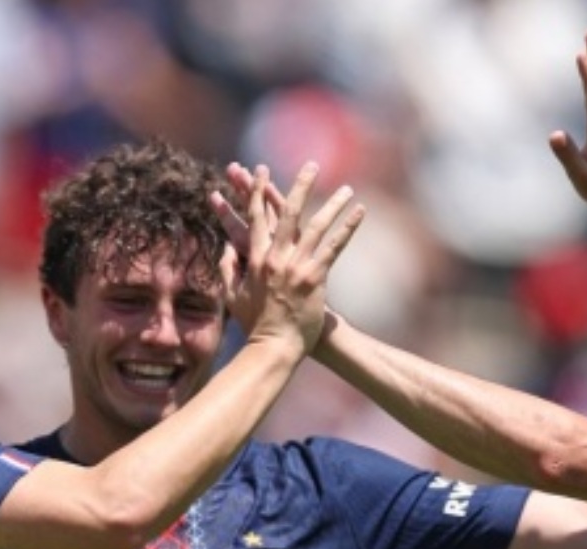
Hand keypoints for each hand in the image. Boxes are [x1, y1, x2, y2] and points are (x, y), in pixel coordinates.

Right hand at [221, 161, 362, 353]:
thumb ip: (228, 269)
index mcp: (255, 259)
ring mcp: (296, 266)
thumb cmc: (255, 325)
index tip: (260, 170)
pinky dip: (347, 228)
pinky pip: (334, 246)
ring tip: (348, 189)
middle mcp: (276, 258)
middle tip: (312, 165)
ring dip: (333, 204)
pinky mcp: (315, 277)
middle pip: (287, 213)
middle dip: (300, 186)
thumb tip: (226, 248)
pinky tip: (359, 212)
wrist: (274, 346)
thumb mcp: (233, 296)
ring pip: (316, 225)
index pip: (255, 217)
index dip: (257, 191)